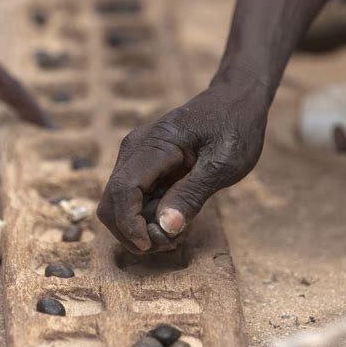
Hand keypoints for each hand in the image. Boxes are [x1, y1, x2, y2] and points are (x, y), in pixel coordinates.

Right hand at [98, 79, 267, 252]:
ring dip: (139, 227)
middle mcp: (135, 148)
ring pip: (117, 204)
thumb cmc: (235, 128)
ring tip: (178, 228)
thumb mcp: (224, 165)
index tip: (151, 246)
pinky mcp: (141, 165)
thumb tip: (165, 228)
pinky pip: (132, 198)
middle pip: (110, 202)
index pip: (123, 190)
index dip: (129, 224)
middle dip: (132, 231)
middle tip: (171, 242)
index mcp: (155, 144)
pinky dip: (146, 216)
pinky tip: (175, 215)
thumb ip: (193, 195)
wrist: (234, 100)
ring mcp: (135, 156)